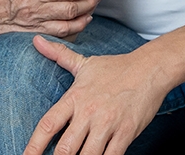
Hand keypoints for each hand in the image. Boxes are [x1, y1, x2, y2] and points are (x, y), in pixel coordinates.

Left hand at [24, 36, 169, 154]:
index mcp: (75, 98)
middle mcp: (88, 112)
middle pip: (65, 148)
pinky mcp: (126, 133)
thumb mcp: (84, 63)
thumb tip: (35, 40)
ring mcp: (108, 124)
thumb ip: (58, 54)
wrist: (150, 68)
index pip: (48, 124)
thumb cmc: (115, 68)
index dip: (34, 145)